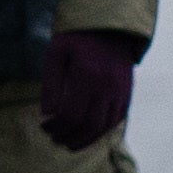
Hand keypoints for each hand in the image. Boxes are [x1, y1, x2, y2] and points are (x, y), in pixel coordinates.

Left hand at [39, 26, 143, 151]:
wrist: (110, 29)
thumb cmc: (77, 39)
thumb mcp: (56, 53)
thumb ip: (51, 84)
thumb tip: (47, 113)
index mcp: (88, 75)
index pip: (71, 114)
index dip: (57, 126)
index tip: (44, 127)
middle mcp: (108, 87)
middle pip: (89, 125)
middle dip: (70, 136)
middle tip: (54, 139)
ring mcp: (121, 92)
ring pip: (105, 127)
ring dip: (86, 140)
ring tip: (68, 143)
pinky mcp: (127, 94)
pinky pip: (116, 120)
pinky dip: (101, 132)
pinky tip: (87, 135)